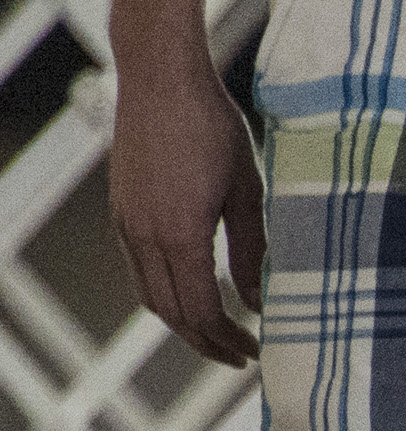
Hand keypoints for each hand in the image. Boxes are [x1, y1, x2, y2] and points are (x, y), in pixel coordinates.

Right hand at [109, 57, 265, 367]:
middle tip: (239, 355)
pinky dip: (164, 291)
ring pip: (149, 294)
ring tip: (217, 332)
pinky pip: (139, 268)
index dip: (227, 341)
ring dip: (182, 320)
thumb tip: (258, 303)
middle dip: (205, 342)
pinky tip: (191, 290)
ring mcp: (127, 221)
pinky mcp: (121, 207)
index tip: (254, 354)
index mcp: (180, 235)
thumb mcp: (249, 192)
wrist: (161, 74)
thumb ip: (253, 252)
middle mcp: (144, 234)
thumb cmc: (213, 126)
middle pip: (170, 313)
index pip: (200, 312)